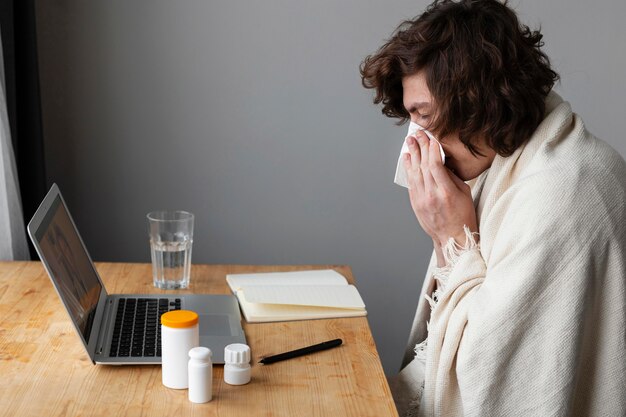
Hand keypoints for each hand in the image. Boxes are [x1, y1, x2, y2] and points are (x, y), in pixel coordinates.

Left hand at [403, 132, 477, 250]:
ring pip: (415, 173)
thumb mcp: (464, 193)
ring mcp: (421, 200)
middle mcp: (431, 196)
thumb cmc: (462, 215)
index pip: (436, 166)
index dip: (432, 150)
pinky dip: (408, 169)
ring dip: (412, 155)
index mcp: (446, 192)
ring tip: (410, 142)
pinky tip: (407, 159)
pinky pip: (410, 182)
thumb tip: (441, 161)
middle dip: (420, 148)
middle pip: (423, 167)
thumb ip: (452, 177)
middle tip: (418, 135)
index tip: (432, 138)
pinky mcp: (415, 203)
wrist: (451, 237)